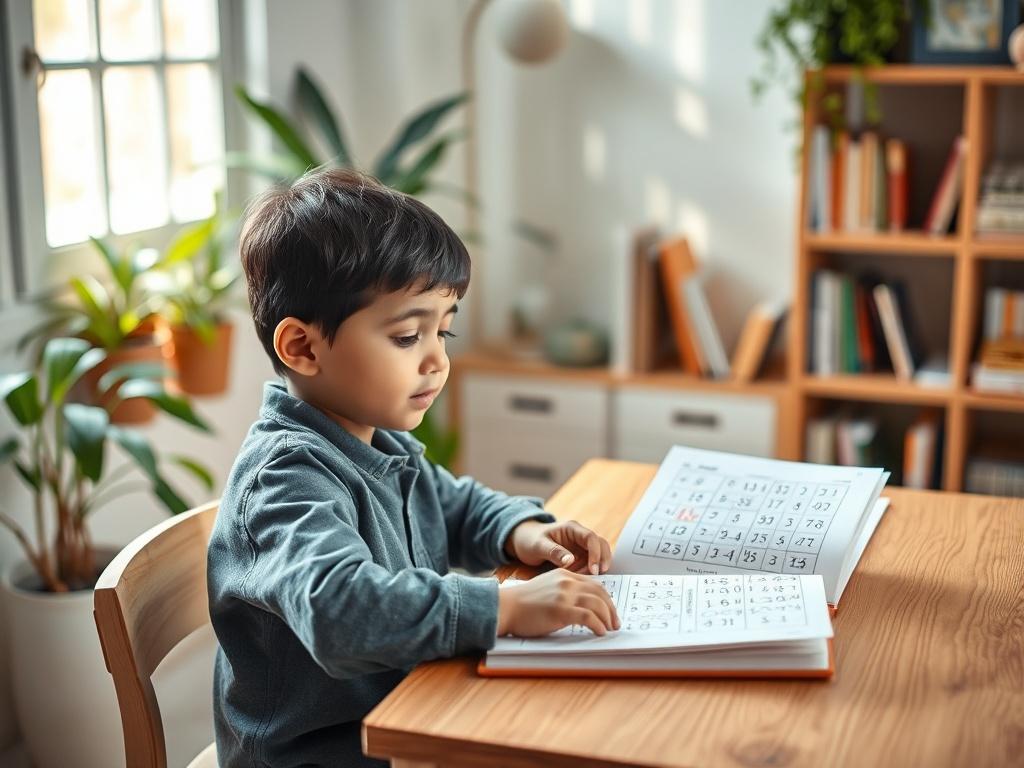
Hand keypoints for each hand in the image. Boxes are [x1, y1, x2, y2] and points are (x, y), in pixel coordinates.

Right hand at [496, 569, 620, 636]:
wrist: (506, 607)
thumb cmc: (524, 603)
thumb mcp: (547, 588)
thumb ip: (563, 590)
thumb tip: (581, 605)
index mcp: (565, 575)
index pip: (594, 584)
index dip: (606, 598)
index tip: (609, 610)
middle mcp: (567, 582)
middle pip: (600, 593)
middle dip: (611, 609)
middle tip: (615, 622)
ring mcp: (565, 595)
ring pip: (597, 604)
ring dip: (608, 619)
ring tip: (610, 629)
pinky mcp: (561, 610)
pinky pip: (588, 617)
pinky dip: (598, 626)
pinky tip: (600, 632)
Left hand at [506, 519, 611, 574]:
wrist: (524, 542)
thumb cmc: (530, 540)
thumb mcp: (538, 545)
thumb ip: (554, 552)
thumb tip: (571, 560)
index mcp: (571, 529)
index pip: (591, 538)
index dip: (595, 553)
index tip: (593, 569)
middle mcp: (579, 536)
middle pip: (601, 545)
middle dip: (602, 561)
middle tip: (597, 576)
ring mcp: (581, 547)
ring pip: (599, 555)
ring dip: (596, 568)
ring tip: (584, 580)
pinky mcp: (580, 557)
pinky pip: (591, 564)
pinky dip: (590, 573)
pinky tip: (582, 581)